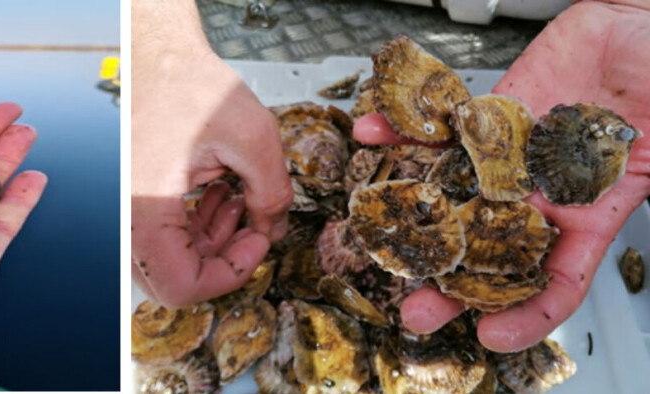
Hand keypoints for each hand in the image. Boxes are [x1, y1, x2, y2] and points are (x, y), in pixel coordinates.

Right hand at [131, 2, 292, 307]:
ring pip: (172, 264)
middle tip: (253, 229)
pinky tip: (223, 196)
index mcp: (144, 207)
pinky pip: (167, 240)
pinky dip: (200, 229)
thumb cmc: (188, 86)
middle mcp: (127, 218)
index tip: (257, 241)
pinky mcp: (137, 206)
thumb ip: (272, 193)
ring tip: (242, 202)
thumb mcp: (253, 137)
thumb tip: (271, 229)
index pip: (181, 286)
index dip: (230, 274)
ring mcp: (128, 214)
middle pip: (174, 282)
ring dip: (214, 244)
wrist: (158, 61)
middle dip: (222, 262)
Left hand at [354, 0, 649, 351]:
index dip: (529, 314)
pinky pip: (440, 125)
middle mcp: (541, 189)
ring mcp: (508, 153)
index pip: (558, 278)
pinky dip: (404, 128)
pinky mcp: (487, 112)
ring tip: (378, 235)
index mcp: (590, 210)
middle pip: (490, 247)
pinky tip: (373, 135)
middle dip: (451, 281)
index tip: (493, 336)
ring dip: (414, 214)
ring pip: (454, 191)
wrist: (639, 28)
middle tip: (416, 309)